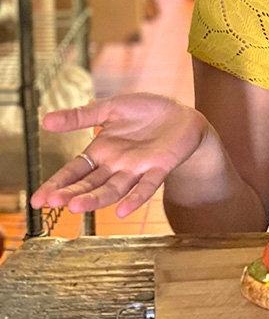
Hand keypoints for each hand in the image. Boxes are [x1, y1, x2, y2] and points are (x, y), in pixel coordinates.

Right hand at [30, 93, 208, 217]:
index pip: (73, 171)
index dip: (56, 184)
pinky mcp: (159, 168)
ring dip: (95, 199)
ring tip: (75, 207)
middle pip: (89, 184)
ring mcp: (136, 170)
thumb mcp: (110, 108)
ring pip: (113, 189)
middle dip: (71, 193)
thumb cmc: (144, 112)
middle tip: (52, 203)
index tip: (37, 200)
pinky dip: (135, 198)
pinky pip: (146, 186)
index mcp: (101, 152)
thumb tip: (45, 120)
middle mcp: (115, 166)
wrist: (181, 114)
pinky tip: (122, 210)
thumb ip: (81, 116)